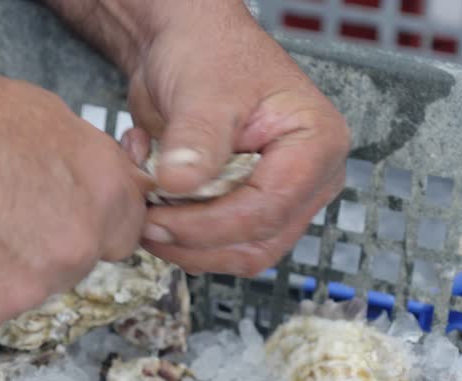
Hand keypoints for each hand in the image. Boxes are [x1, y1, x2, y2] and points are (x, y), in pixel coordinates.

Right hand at [0, 54, 149, 342]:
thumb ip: (85, 164)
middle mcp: (70, 254)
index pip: (125, 233)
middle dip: (36, 247)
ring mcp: (18, 296)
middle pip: (66, 266)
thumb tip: (97, 185)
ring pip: (12, 292)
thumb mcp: (42, 115)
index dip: (92, 223)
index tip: (69, 219)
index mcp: (100, 199)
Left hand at [120, 2, 349, 276]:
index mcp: (316, 146)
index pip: (269, 208)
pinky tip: (153, 192)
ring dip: (184, 243)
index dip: (211, 225)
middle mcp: (306, 180)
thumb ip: (196, 140)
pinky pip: (216, 244)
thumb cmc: (208, 53)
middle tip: (146, 223)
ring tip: (146, 204)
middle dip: (196, 241)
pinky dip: (179, 233)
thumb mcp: (204, 90)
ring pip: (237, 253)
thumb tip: (179, 186)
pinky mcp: (245, 209)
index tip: (159, 220)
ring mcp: (277, 198)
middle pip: (257, 241)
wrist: (185, 47)